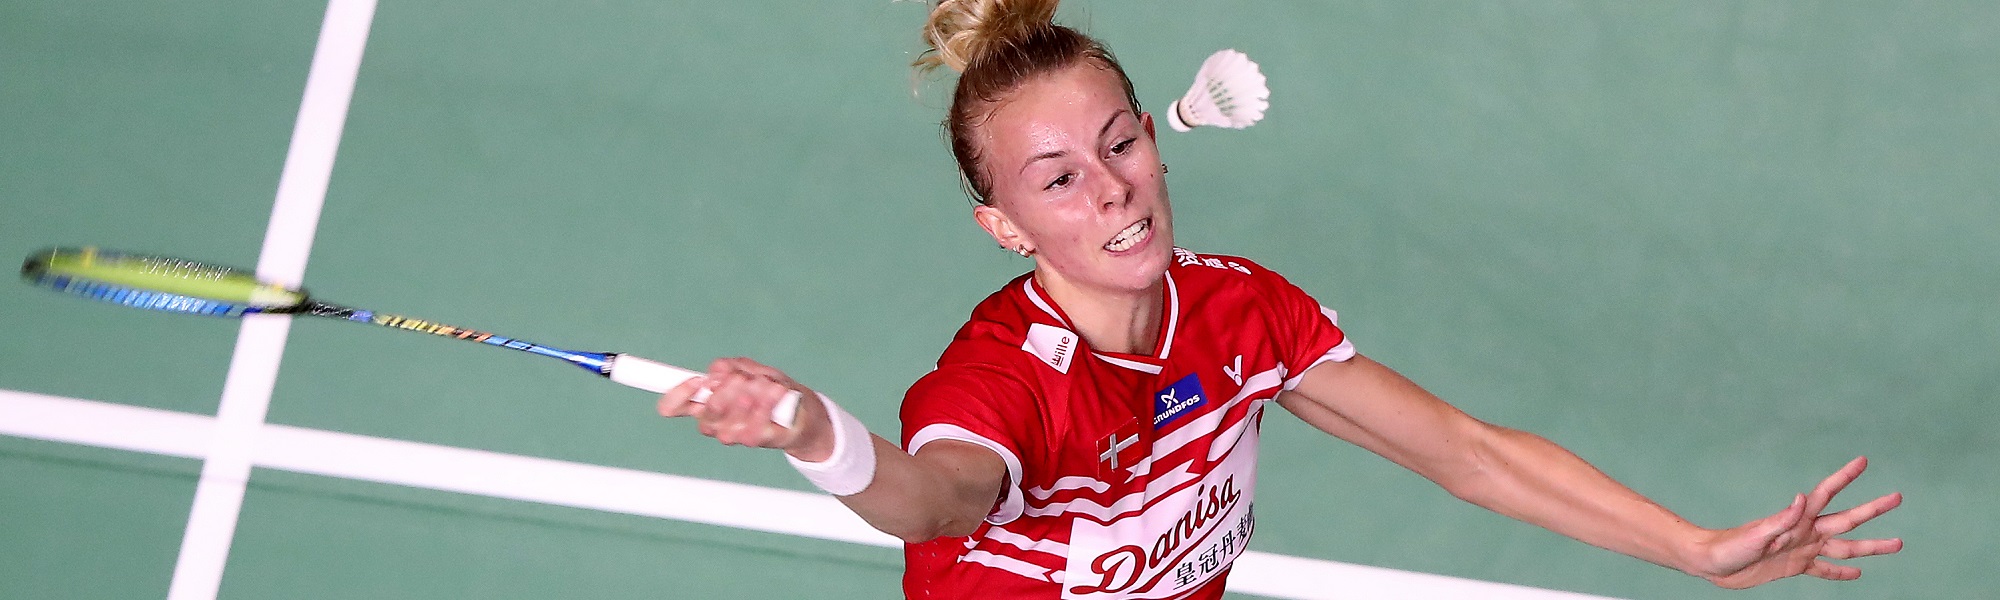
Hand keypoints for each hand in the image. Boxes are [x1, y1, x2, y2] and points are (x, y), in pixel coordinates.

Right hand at [655, 357, 833, 460]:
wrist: (804, 411)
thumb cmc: (772, 391)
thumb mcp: (752, 370)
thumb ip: (731, 367)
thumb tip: (717, 371)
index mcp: (707, 403)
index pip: (673, 406)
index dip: (676, 395)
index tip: (696, 381)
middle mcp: (716, 422)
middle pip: (704, 413)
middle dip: (723, 392)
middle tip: (741, 379)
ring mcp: (734, 434)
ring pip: (727, 422)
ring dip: (746, 397)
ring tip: (764, 383)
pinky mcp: (755, 442)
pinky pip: (751, 429)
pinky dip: (764, 407)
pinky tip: (775, 392)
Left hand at [1692, 456, 1903, 587]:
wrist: (1712, 563)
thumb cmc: (1729, 546)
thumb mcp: (1755, 535)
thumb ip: (1780, 520)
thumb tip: (1801, 498)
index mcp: (1797, 519)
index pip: (1826, 493)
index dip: (1844, 477)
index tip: (1863, 460)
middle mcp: (1805, 531)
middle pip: (1847, 519)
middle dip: (1873, 509)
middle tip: (1897, 497)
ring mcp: (1802, 549)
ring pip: (1845, 547)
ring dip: (1870, 546)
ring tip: (1897, 543)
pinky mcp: (1795, 566)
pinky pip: (1824, 570)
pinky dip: (1840, 572)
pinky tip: (1857, 573)